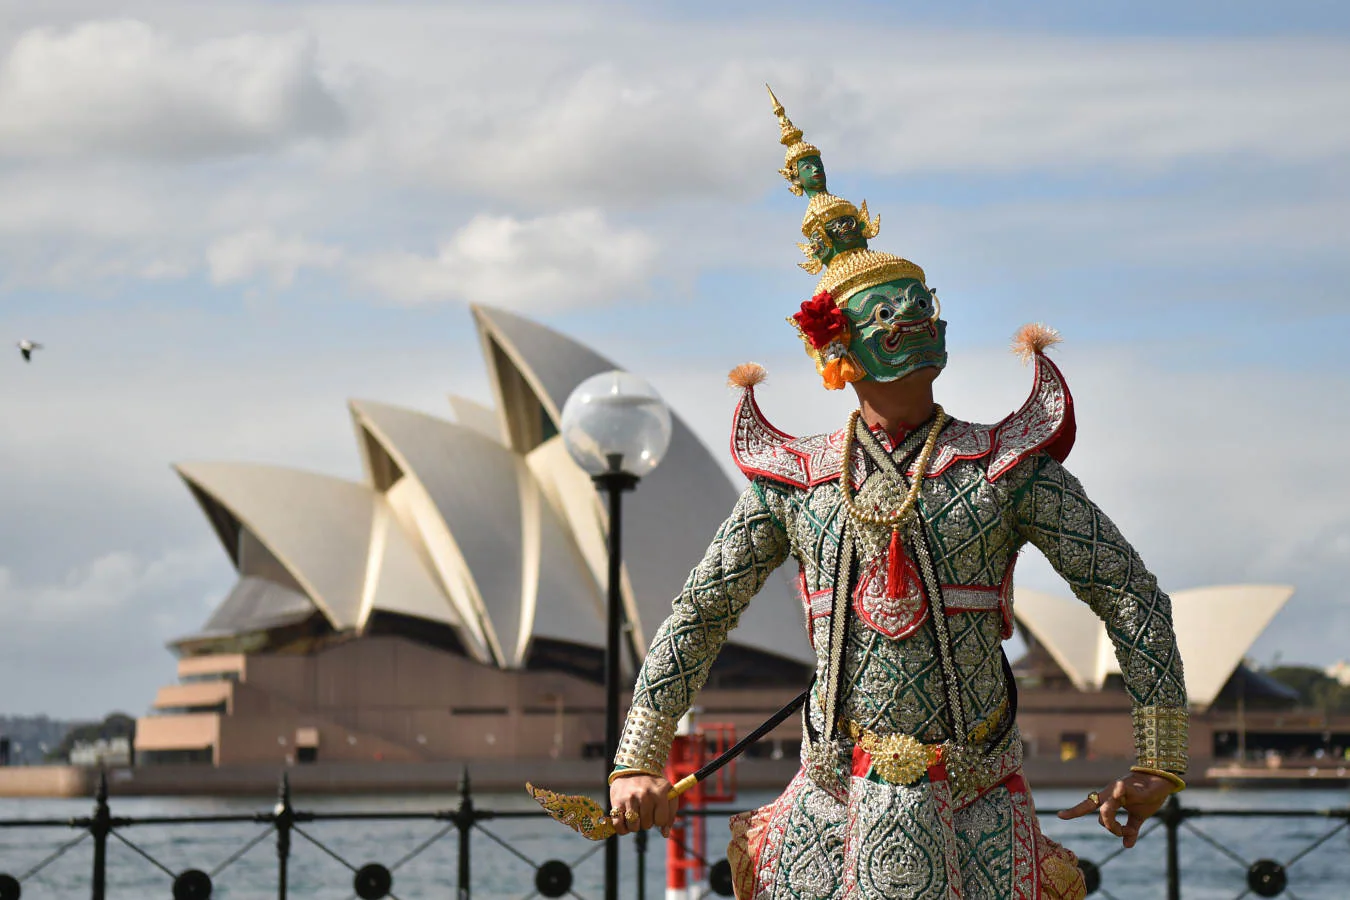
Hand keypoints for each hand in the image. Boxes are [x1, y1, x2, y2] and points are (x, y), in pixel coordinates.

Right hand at [609, 774, 678, 837]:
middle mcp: (645, 795)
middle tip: (644, 811)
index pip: (661, 821)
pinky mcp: (617, 802)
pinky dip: (621, 828)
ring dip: (634, 825)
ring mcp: (630, 798)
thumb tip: (665, 834)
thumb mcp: (668, 793)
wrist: (634, 768)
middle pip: (647, 825)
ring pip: (633, 826)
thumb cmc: (653, 785)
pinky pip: (618, 825)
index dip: (658, 820)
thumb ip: (670, 814)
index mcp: (660, 793)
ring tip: (635, 815)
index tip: (656, 812)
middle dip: (646, 821)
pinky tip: (624, 822)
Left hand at [1057, 772, 1173, 847]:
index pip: (1088, 806)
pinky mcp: (1130, 788)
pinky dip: (1118, 793)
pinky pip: (1120, 793)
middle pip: (1100, 815)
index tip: (1060, 815)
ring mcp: (1118, 790)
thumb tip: (1126, 846)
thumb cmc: (1147, 797)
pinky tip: (1120, 789)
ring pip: (1105, 810)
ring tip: (1126, 829)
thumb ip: (1130, 830)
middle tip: (1124, 832)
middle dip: (1110, 828)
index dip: (1074, 811)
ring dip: (1113, 823)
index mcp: (1109, 800)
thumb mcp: (1138, 817)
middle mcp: (1109, 794)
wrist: (1161, 782)